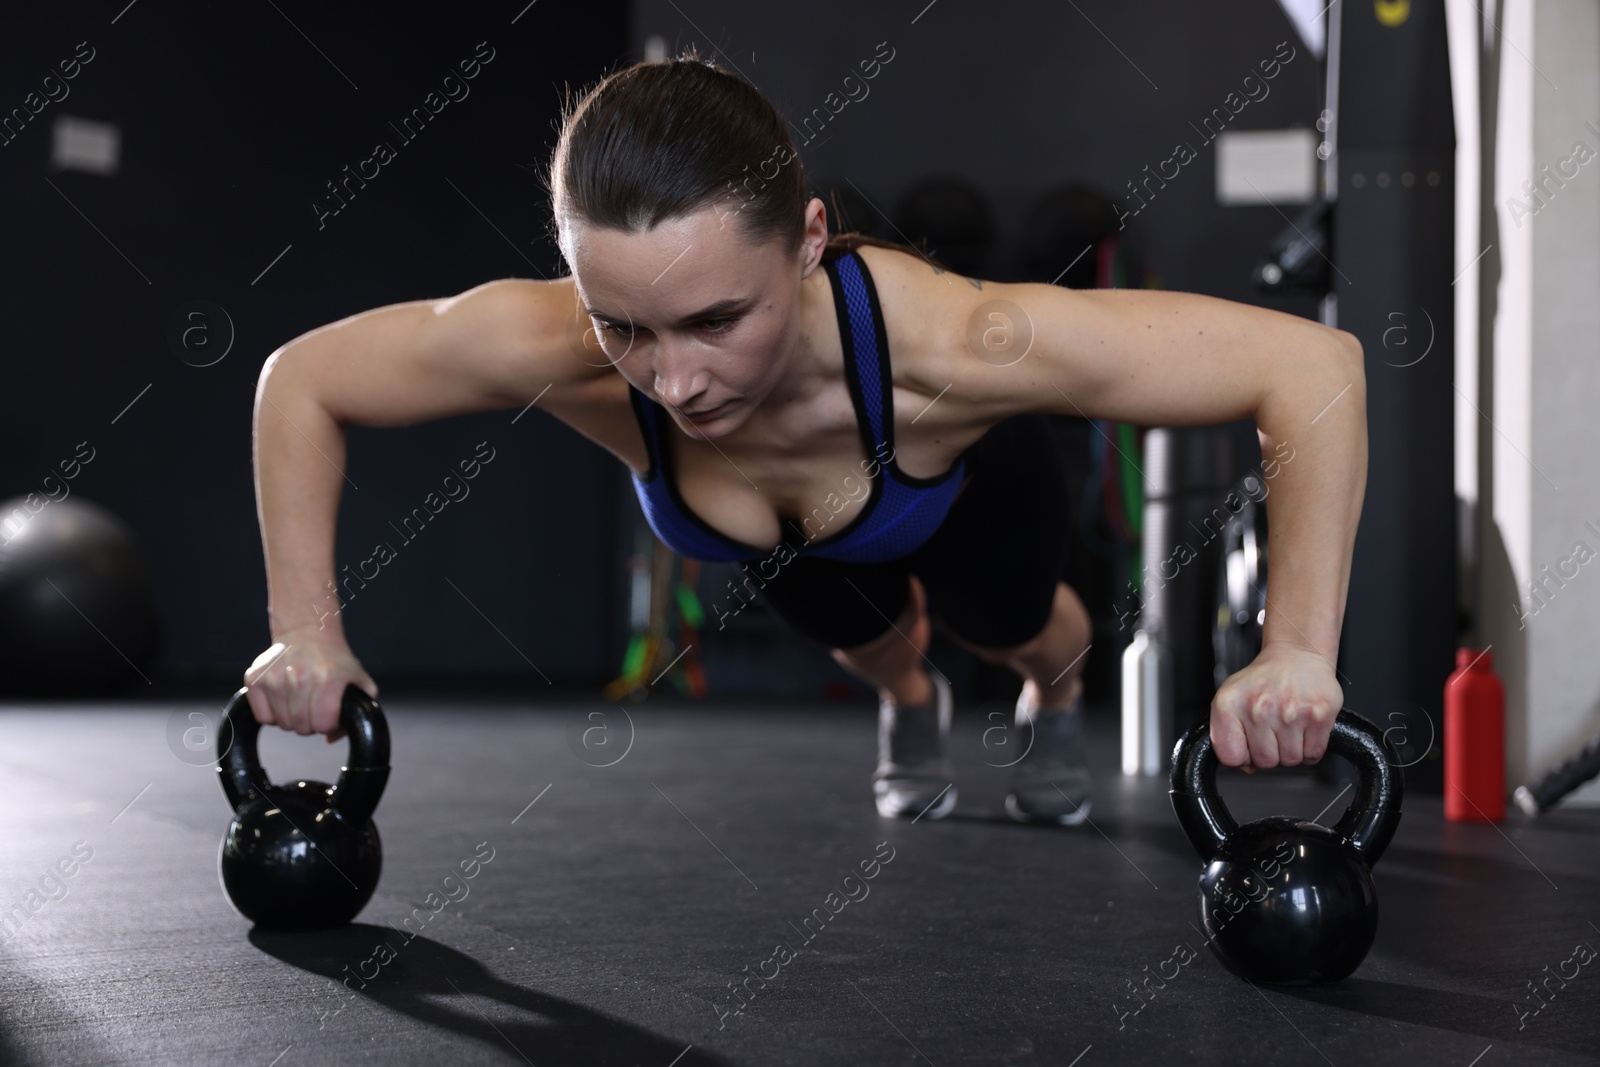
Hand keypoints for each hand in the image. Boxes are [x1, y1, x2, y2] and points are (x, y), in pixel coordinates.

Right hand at [242, 625, 378, 740]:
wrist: (308, 632)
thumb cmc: (334, 661)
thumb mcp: (359, 681)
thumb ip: (358, 713)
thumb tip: (330, 737)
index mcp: (328, 679)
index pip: (323, 725)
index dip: (328, 723)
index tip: (330, 711)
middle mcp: (299, 677)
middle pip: (301, 727)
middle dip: (310, 723)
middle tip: (314, 705)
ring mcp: (274, 677)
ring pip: (282, 724)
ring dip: (292, 718)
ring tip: (300, 698)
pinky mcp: (254, 678)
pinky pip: (262, 717)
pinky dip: (272, 713)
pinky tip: (284, 698)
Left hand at [1210, 642, 1341, 771]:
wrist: (1297, 655)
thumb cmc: (1263, 679)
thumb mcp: (1232, 699)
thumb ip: (1229, 734)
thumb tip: (1246, 767)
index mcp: (1230, 704)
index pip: (1230, 757)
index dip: (1242, 755)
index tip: (1248, 744)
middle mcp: (1258, 708)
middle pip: (1265, 762)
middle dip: (1270, 752)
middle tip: (1273, 730)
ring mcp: (1290, 712)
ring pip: (1290, 760)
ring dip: (1291, 750)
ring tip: (1288, 725)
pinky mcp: (1319, 716)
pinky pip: (1313, 755)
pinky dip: (1310, 748)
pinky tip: (1303, 728)